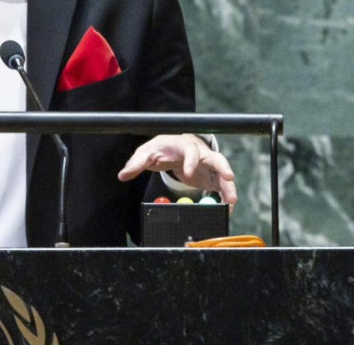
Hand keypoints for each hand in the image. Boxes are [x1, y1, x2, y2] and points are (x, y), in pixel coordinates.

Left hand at [117, 134, 237, 205]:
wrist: (173, 147)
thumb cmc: (161, 148)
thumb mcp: (146, 153)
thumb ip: (136, 164)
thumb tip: (122, 175)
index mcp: (184, 146)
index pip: (191, 150)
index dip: (192, 161)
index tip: (189, 173)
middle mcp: (201, 153)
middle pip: (216, 158)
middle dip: (222, 167)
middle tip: (228, 178)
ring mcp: (209, 165)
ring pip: (222, 173)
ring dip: (228, 186)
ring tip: (231, 201)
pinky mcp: (212, 176)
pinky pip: (222, 186)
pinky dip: (225, 196)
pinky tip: (227, 208)